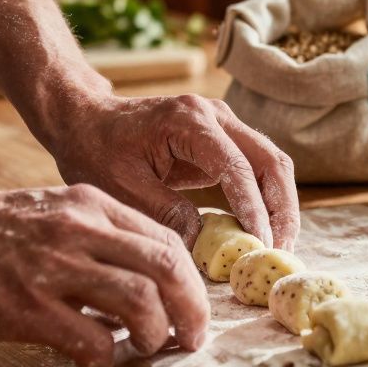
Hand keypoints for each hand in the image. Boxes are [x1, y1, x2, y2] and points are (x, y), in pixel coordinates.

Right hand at [0, 185, 211, 366]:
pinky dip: (105, 359)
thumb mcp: (47, 211)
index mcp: (89, 204)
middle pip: (167, 267)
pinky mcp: (24, 305)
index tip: (192, 308)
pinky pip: (90, 339)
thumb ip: (93, 237)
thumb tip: (137, 284)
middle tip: (192, 338)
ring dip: (154, 334)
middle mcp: (78, 228)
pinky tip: (96, 365)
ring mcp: (52, 266)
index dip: (191, 281)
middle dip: (191, 310)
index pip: (166, 240)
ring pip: (140, 301)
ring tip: (145, 349)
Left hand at [42, 93, 299, 249]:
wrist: (86, 121)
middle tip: (280, 251)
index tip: (261, 245)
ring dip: (281, 205)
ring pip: (272, 163)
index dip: (253, 208)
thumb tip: (208, 245)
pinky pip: (258, 168)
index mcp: (189, 120)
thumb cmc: (96, 151)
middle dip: (281, 209)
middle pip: (270, 160)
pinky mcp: (224, 139)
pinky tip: (264, 230)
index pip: (236, 166)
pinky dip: (267, 199)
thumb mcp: (123, 189)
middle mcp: (215, 115)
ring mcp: (224, 124)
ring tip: (279, 246)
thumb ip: (167, 214)